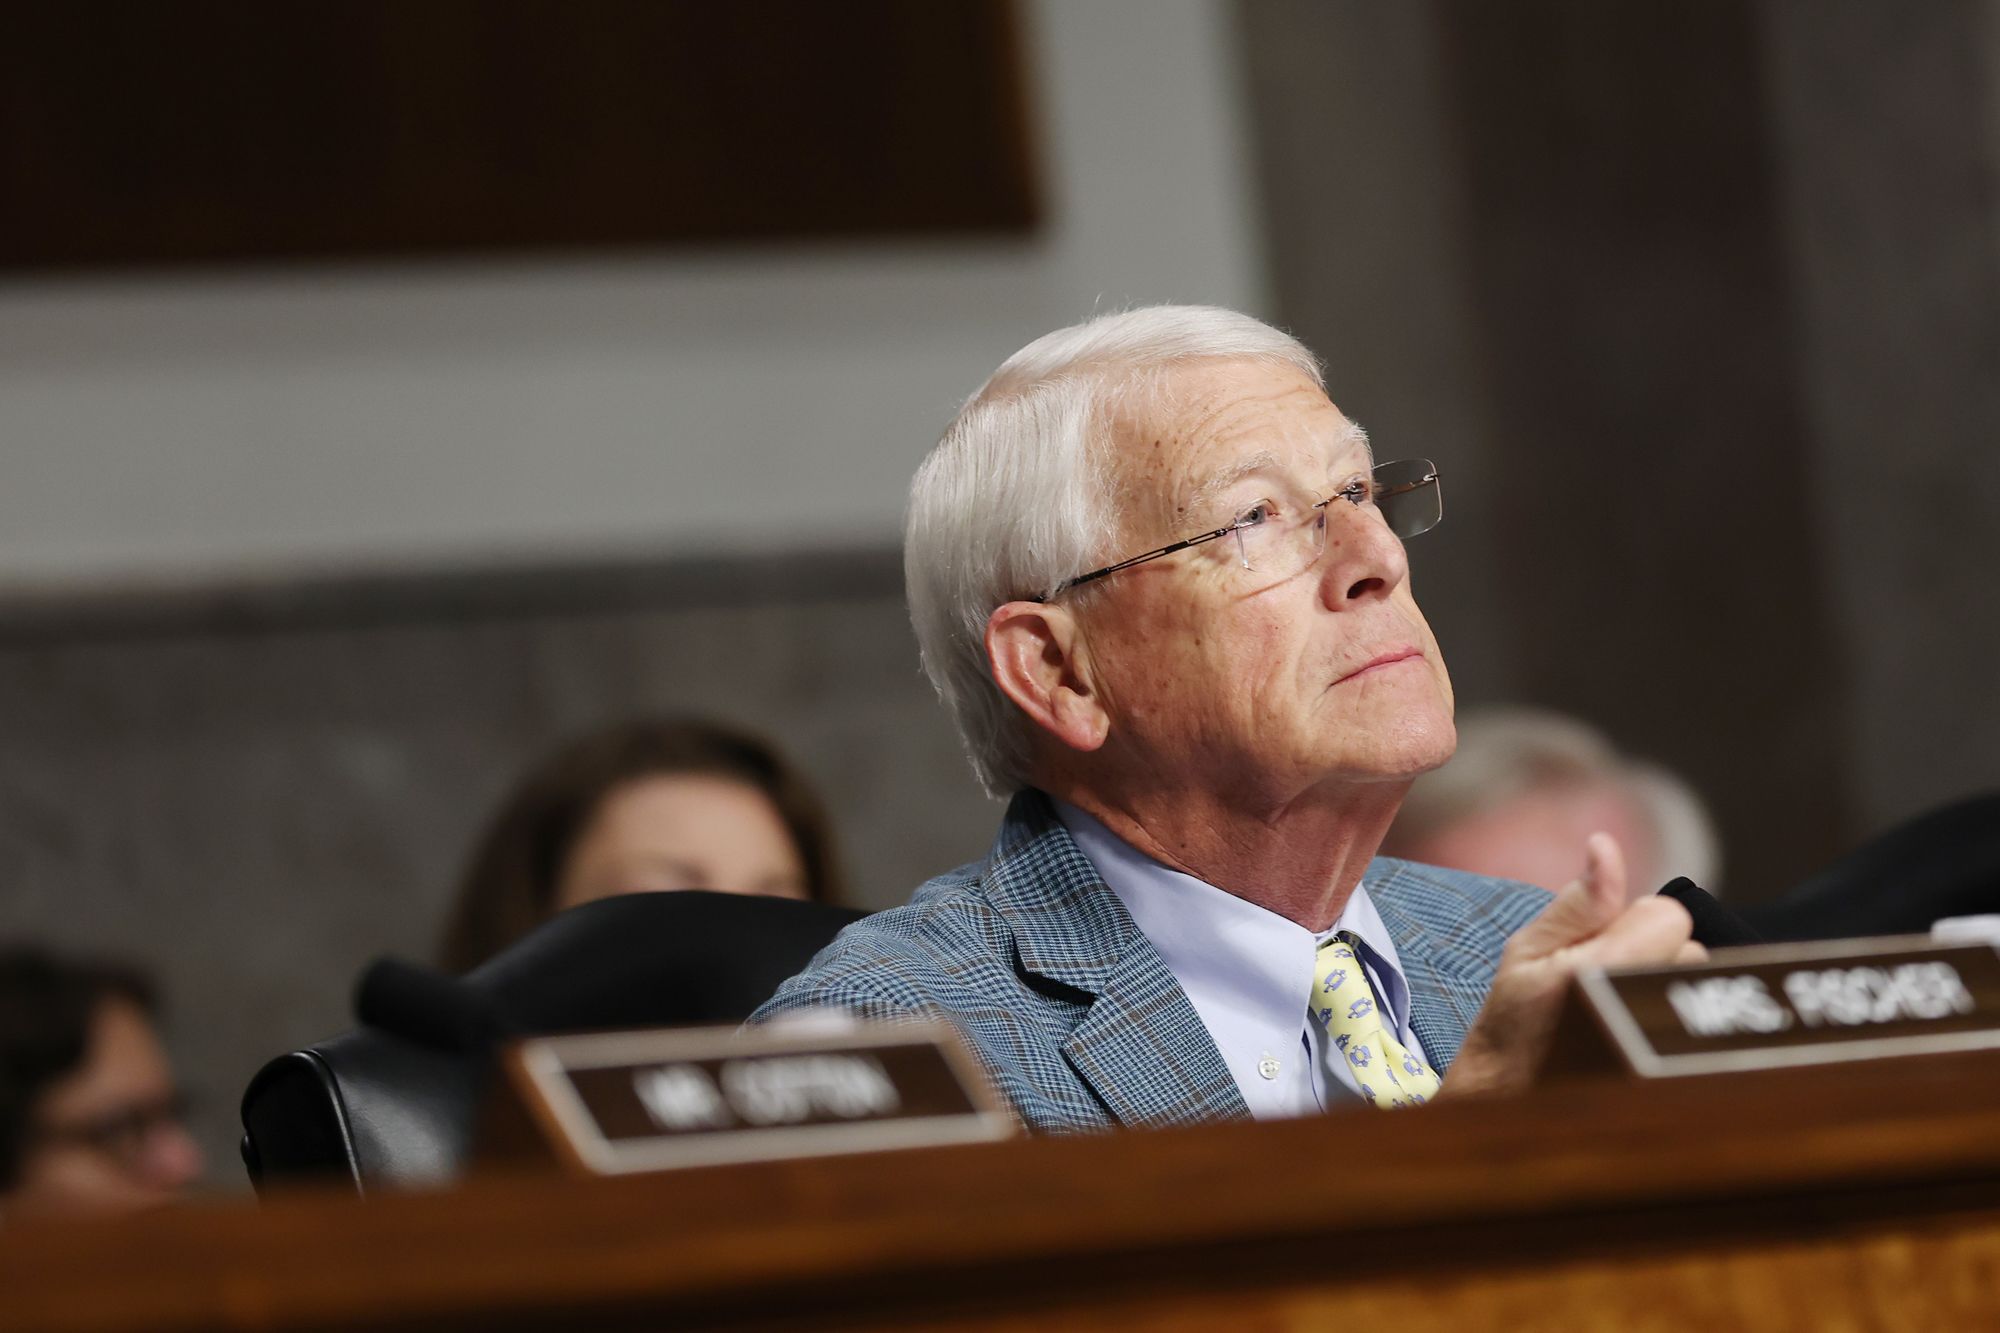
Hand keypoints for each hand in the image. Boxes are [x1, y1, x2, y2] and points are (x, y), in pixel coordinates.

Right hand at [1441, 833, 1707, 1097]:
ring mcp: (1666, 1041)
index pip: (1670, 915)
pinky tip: (1634, 1029)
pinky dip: (1669, 1013)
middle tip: (1601, 978)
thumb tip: (1605, 845)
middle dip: (1651, 951)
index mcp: (1605, 968)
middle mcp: (1644, 1005)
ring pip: (1692, 979)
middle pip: (1688, 945)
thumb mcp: (1529, 949)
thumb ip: (1578, 902)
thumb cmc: (1515, 1016)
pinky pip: (1695, 1013)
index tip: (1598, 945)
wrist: (1510, 1097)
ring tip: (1615, 1004)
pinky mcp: (1679, 1064)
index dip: (1634, 920)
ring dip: (1661, 982)